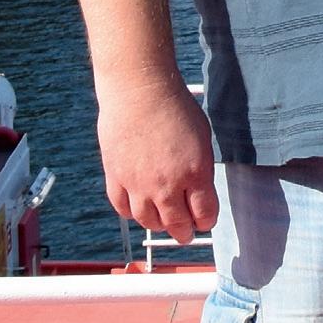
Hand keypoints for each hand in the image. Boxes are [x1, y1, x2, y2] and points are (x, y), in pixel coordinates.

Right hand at [97, 75, 219, 241]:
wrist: (139, 89)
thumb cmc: (174, 105)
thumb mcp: (201, 136)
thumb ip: (200, 167)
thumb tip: (198, 188)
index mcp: (195, 172)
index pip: (204, 214)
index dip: (206, 221)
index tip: (205, 221)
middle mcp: (167, 184)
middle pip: (177, 223)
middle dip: (185, 231)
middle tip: (186, 233)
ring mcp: (139, 183)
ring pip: (149, 221)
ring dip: (158, 225)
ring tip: (163, 221)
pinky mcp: (116, 177)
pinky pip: (123, 208)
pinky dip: (131, 213)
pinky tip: (138, 209)